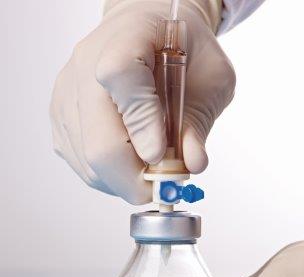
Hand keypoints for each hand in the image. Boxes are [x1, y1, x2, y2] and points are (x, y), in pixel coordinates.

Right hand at [50, 0, 234, 203]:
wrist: (146, 32)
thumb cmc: (180, 51)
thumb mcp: (211, 76)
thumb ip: (199, 121)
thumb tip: (192, 164)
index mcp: (125, 40)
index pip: (124, 81)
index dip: (145, 128)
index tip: (163, 156)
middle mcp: (85, 68)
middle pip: (100, 144)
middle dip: (137, 180)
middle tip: (164, 187)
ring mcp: (68, 97)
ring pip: (91, 164)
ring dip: (127, 180)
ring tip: (152, 167)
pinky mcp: (61, 120)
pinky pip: (83, 165)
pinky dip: (112, 176)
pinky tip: (132, 160)